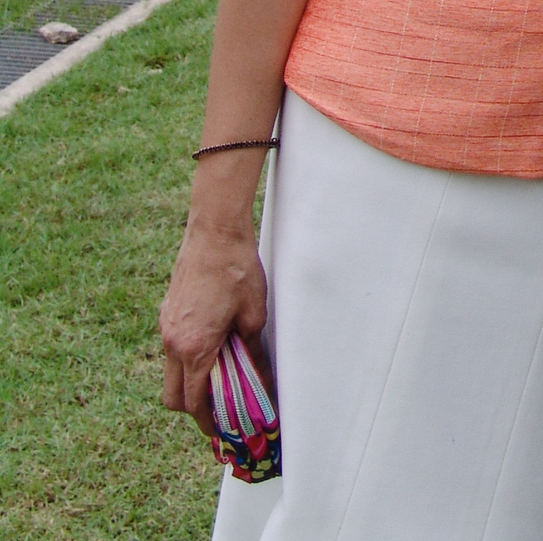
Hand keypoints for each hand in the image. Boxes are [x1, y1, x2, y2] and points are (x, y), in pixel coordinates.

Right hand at [159, 209, 268, 436]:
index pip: (193, 402)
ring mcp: (165, 326)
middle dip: (194, 409)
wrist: (214, 230)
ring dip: (190, 381)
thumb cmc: (237, 269)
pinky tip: (211, 345)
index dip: (207, 422)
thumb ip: (251, 352)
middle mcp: (172, 342)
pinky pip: (171, 349)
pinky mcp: (166, 312)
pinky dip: (186, 359)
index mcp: (193, 347)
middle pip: (173, 397)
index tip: (221, 431)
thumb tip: (259, 380)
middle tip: (219, 409)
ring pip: (170, 373)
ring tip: (219, 376)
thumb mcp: (253, 315)